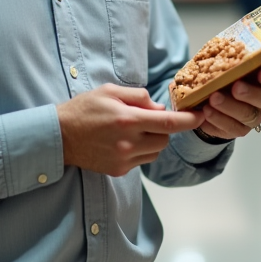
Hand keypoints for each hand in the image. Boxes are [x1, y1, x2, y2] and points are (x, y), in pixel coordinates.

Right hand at [57, 84, 203, 176]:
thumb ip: (139, 97)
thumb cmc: (84, 109)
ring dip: (153, 140)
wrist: (59, 136)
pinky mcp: (119, 170)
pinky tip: (123, 142)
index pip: (168, 123)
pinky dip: (140, 150)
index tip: (201, 116)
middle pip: (164, 138)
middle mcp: (128, 143)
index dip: (189, 121)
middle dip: (163, 128)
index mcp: (127, 120)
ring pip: (155, 151)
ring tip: (133, 130)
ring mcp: (123, 160)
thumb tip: (160, 108)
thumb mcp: (110, 91)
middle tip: (146, 119)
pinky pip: (142, 160)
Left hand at [198, 61, 260, 140]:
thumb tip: (218, 46)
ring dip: (229, 108)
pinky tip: (205, 114)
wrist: (209, 96)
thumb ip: (226, 53)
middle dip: (251, 93)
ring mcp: (254, 114)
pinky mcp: (239, 128)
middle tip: (236, 88)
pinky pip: (231, 128)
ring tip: (211, 101)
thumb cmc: (221, 72)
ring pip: (247, 115)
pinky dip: (217, 121)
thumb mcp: (224, 58)